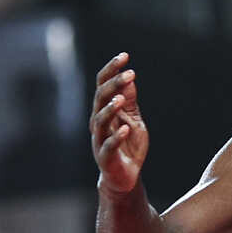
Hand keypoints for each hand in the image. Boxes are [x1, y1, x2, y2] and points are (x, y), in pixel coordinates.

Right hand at [91, 52, 148, 195]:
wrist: (125, 176)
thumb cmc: (128, 146)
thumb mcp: (133, 119)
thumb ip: (130, 101)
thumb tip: (130, 77)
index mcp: (104, 111)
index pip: (103, 85)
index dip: (112, 70)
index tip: (125, 56)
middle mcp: (98, 123)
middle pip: (99, 99)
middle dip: (113, 84)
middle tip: (130, 73)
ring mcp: (100, 141)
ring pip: (99, 121)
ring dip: (110, 108)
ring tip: (121, 98)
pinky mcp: (106, 158)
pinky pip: (108, 146)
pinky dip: (116, 137)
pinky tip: (126, 129)